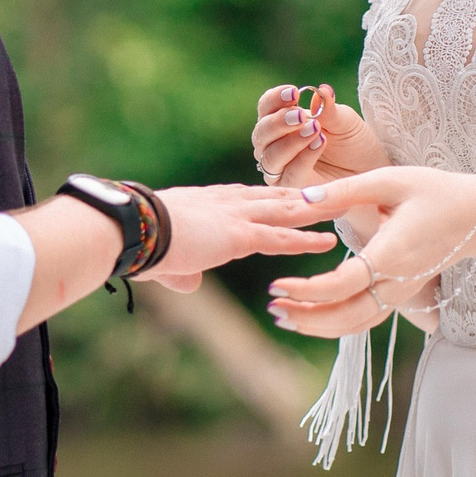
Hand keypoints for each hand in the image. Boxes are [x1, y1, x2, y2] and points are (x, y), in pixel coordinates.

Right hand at [137, 183, 335, 293]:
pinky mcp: (239, 235)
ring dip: (315, 209)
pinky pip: (280, 237)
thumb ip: (182, 272)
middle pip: (274, 196)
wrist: (132, 230)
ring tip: (343, 207)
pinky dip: (305, 241)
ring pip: (286, 210)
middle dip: (303, 195)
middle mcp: (225, 203)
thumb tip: (190, 285)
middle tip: (331, 191)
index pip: (247, 197)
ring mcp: (235, 216)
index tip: (289, 194)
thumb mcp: (163, 258)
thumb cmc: (138, 241)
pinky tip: (329, 244)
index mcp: (207, 202)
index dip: (270, 197)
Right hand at [250, 82, 386, 188]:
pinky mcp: (292, 188)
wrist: (369, 168)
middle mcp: (273, 144)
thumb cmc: (352, 141)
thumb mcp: (344, 120)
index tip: (293, 92)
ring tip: (314, 130)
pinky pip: (290, 174)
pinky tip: (319, 143)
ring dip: (290, 142)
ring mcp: (280, 168)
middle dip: (279, 122)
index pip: (266, 107)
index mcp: (280, 120)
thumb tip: (321, 91)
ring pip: (271, 156)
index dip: (275, 99)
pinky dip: (303, 158)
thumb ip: (328, 109)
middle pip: (262, 132)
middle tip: (301, 115)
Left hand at [264, 167, 475, 337]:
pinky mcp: (401, 294)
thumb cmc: (434, 190)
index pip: (344, 284)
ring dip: (319, 325)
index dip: (308, 290)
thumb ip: (345, 190)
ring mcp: (401, 292)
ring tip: (283, 316)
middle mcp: (397, 281)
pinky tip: (312, 316)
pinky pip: (366, 319)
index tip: (276, 284)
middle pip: (347, 317)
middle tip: (273, 309)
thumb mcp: (390, 179)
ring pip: (357, 324)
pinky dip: (338, 324)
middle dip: (307, 318)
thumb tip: (303, 199)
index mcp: (392, 252)